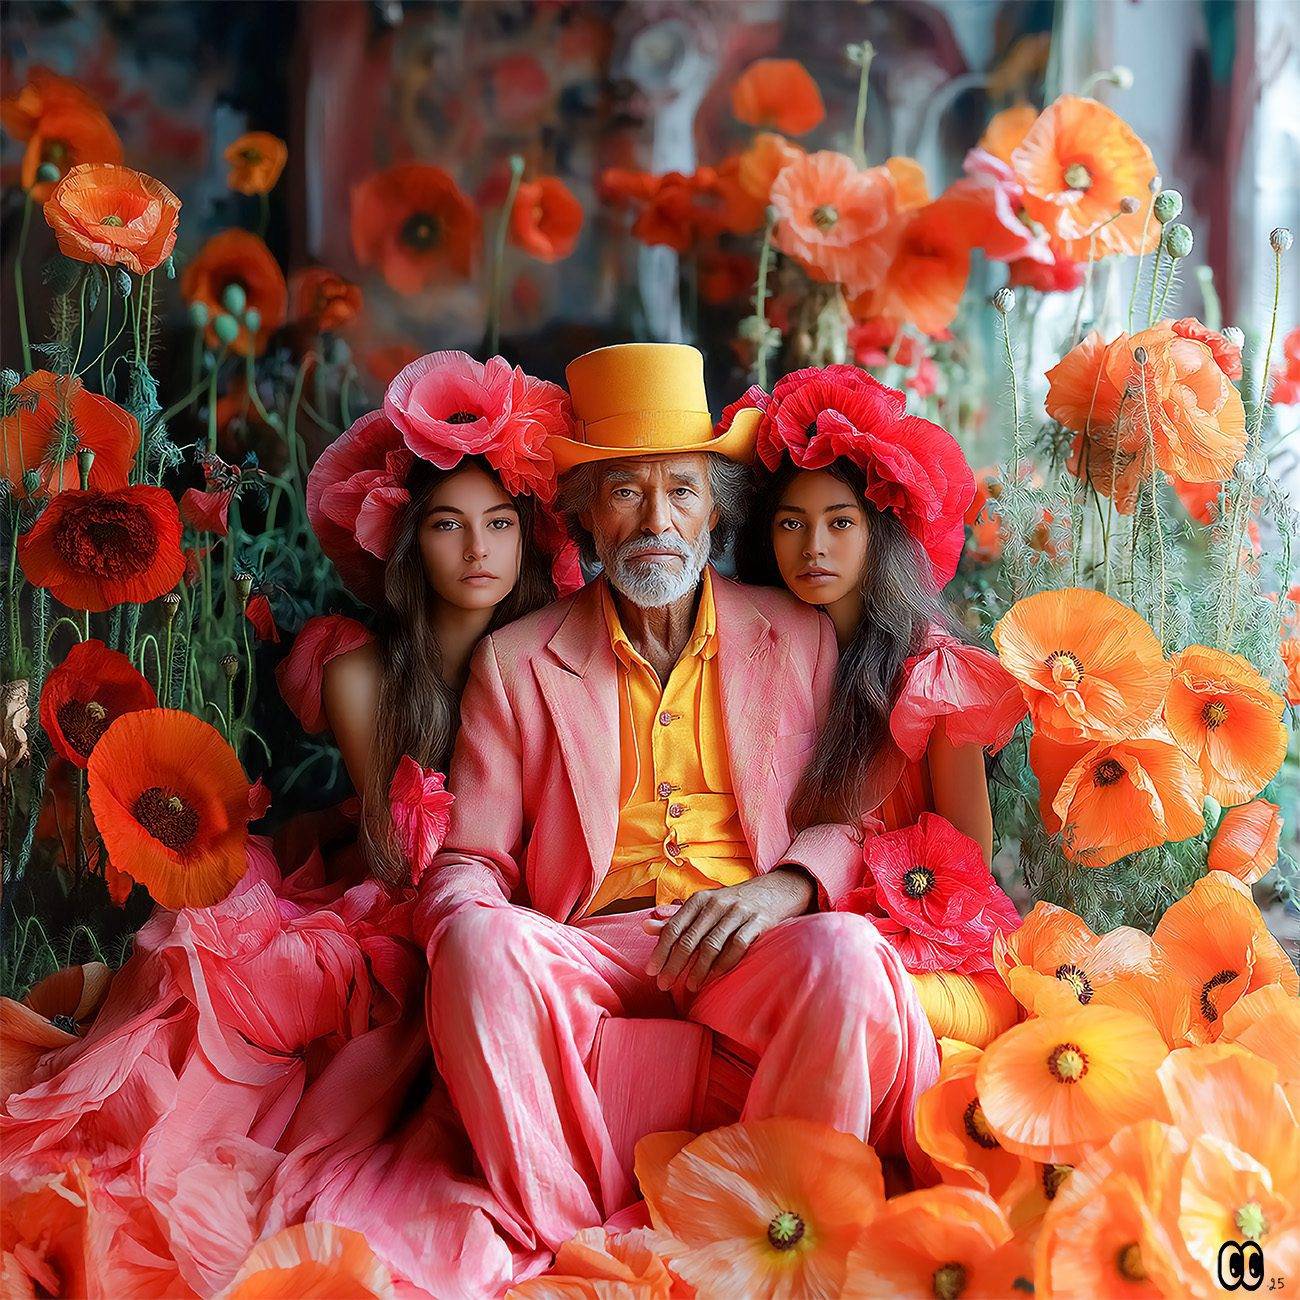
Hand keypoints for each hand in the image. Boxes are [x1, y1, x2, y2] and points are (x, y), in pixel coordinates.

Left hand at [644, 867, 815, 994]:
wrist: (776, 890)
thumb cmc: (733, 902)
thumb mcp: (704, 905)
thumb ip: (676, 918)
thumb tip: (645, 927)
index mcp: (700, 899)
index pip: (674, 928)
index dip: (660, 951)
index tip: (651, 971)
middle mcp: (717, 904)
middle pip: (689, 939)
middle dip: (674, 965)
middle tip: (663, 984)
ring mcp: (738, 912)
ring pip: (712, 945)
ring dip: (698, 969)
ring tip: (689, 987)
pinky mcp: (758, 922)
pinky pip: (737, 946)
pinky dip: (724, 964)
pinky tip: (715, 978)